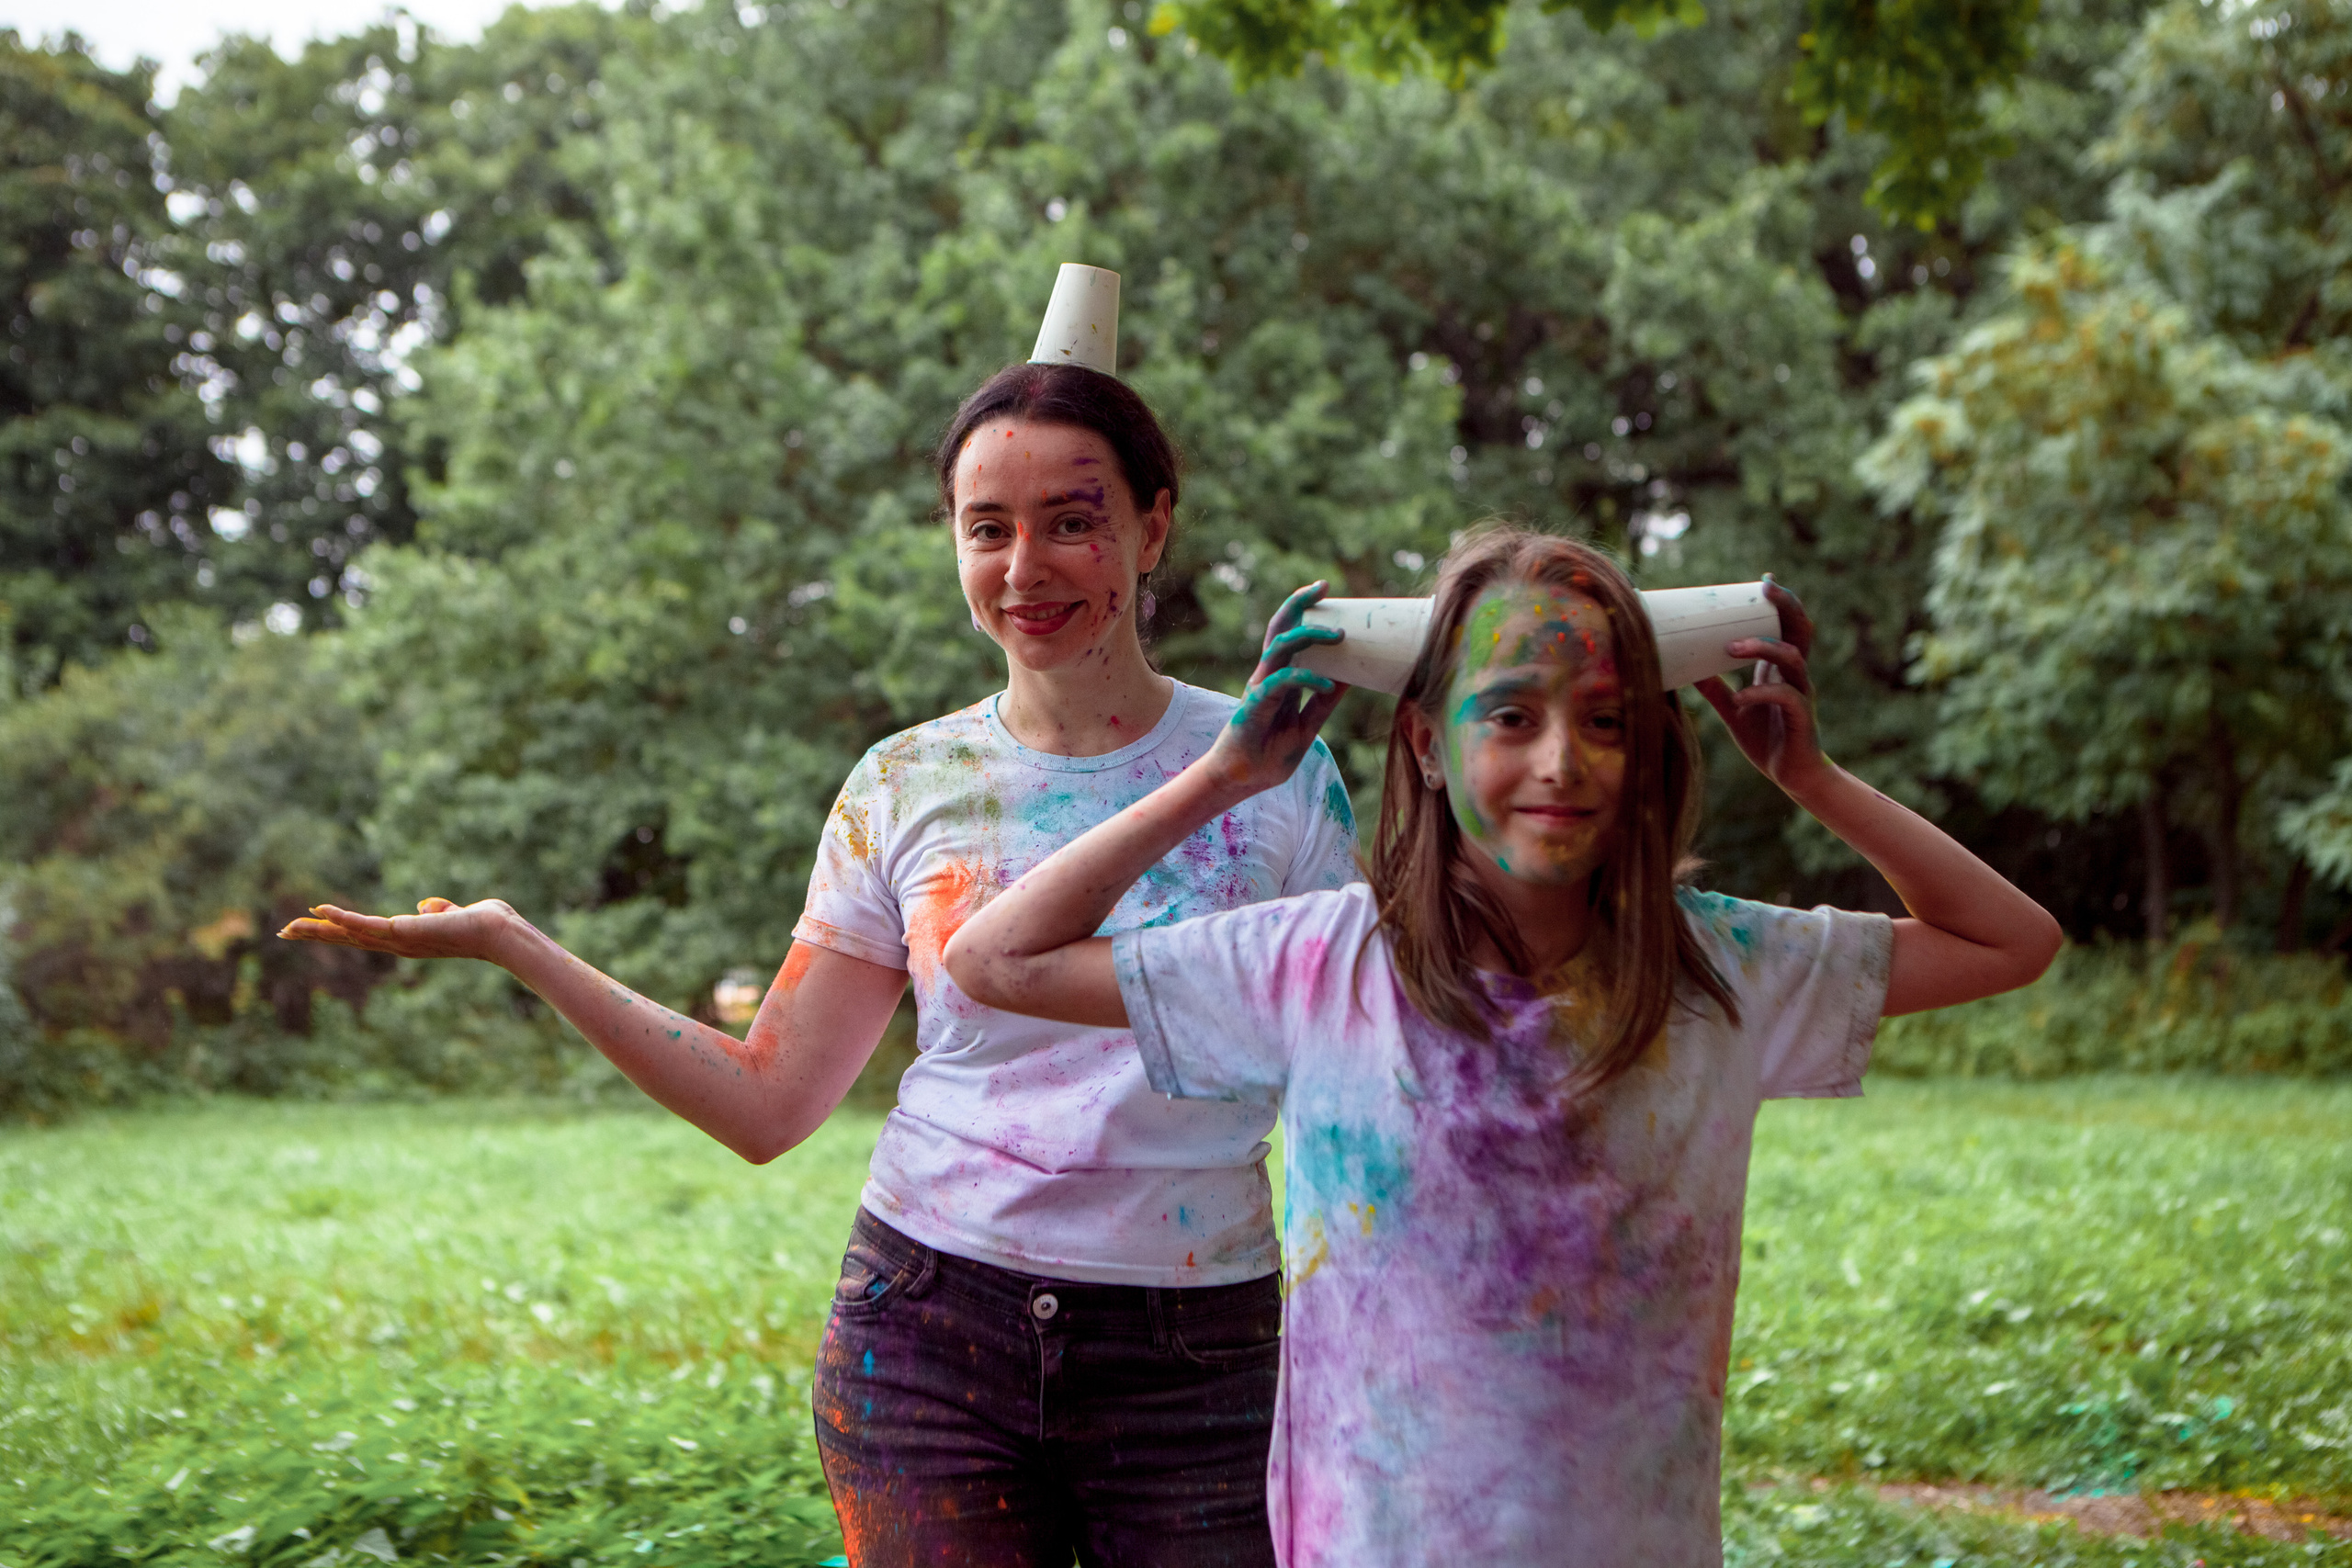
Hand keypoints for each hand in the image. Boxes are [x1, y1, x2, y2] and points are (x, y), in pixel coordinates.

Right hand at [278, 897, 522, 961]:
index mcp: (406, 939)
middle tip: (284, 932)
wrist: (500, 933)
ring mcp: (400, 941)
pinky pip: (367, 926)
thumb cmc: (483, 924)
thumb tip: (427, 905)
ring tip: (289, 928)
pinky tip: (321, 912)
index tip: (314, 924)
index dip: (339, 929)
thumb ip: (439, 911)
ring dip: (320, 930)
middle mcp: (398, 944)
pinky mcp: (404, 933)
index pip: (364, 934)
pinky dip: (344, 919)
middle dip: (317, 935)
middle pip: (349, 938)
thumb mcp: (454, 914)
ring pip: (351, 934)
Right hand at [1204, 581, 1348, 794]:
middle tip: (1324, 586)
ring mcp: (1259, 687)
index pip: (1291, 635)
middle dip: (1299, 603)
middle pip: (1280, 628)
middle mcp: (1267, 676)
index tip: (1328, 590)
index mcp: (1279, 678)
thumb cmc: (1270, 755)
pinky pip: (1281, 682)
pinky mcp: (1254, 704)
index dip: (1306, 611)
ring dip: (1309, 635)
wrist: (1243, 781)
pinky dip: (1306, 679)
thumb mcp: (1308, 726)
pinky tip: (1329, 686)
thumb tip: (1350, 679)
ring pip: (1280, 647)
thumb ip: (1324, 703)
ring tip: (1339, 635)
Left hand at [1693, 576, 1830, 793]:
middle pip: (1800, 630)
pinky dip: (1760, 694)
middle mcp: (1795, 676)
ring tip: (1731, 649)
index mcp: (1780, 671)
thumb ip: (1715, 689)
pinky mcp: (1801, 718)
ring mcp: (1801, 695)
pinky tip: (1739, 698)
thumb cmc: (1767, 740)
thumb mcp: (1734, 711)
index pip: (1786, 627)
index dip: (1780, 603)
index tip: (1764, 581)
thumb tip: (1688, 669)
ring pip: (1792, 658)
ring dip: (1763, 647)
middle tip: (1765, 589)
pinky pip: (1785, 697)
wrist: (1792, 776)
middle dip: (1786, 606)